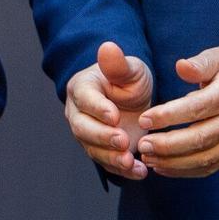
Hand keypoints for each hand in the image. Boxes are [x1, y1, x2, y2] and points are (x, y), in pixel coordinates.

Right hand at [64, 41, 152, 179]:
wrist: (132, 100)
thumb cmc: (129, 80)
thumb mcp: (130, 69)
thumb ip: (118, 64)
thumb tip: (108, 47)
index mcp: (82, 88)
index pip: (85, 98)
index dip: (98, 108)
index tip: (114, 115)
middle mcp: (78, 113)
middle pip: (83, 128)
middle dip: (102, 137)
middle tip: (123, 140)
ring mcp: (88, 134)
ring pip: (93, 149)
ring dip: (112, 158)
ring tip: (131, 162)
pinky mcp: (101, 151)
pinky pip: (107, 163)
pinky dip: (122, 171)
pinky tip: (140, 172)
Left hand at [134, 44, 218, 177]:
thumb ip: (200, 63)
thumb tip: (180, 67)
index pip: (196, 109)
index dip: (168, 116)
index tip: (145, 118)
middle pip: (199, 139)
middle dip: (167, 145)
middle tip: (142, 144)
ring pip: (204, 158)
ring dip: (174, 163)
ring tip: (148, 159)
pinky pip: (212, 166)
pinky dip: (187, 171)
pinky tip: (165, 168)